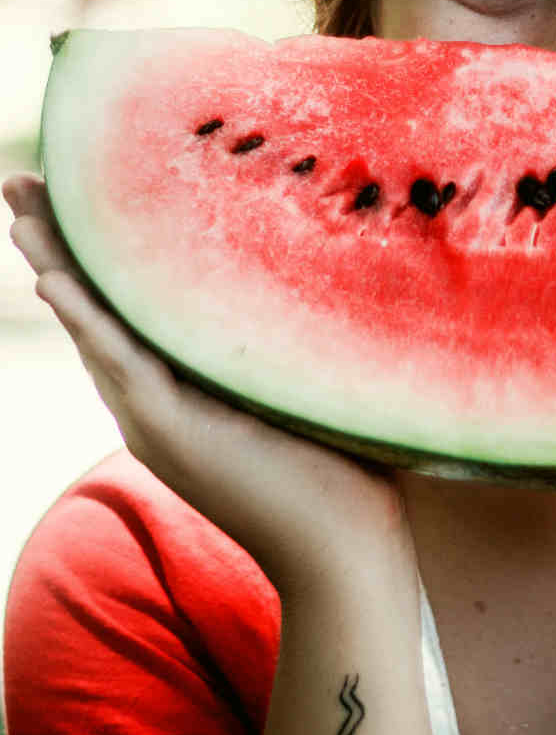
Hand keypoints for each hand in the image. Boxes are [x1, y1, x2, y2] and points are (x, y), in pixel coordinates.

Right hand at [4, 173, 415, 596]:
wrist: (345, 553)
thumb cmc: (343, 470)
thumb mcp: (297, 382)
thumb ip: (277, 338)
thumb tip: (313, 263)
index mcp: (180, 386)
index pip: (123, 304)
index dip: (92, 249)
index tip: (67, 189)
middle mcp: (154, 401)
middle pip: (93, 307)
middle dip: (54, 242)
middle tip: (17, 181)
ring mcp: (155, 420)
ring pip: (93, 328)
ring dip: (55, 265)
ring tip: (21, 212)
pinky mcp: (171, 434)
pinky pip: (121, 364)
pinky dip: (87, 320)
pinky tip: (54, 279)